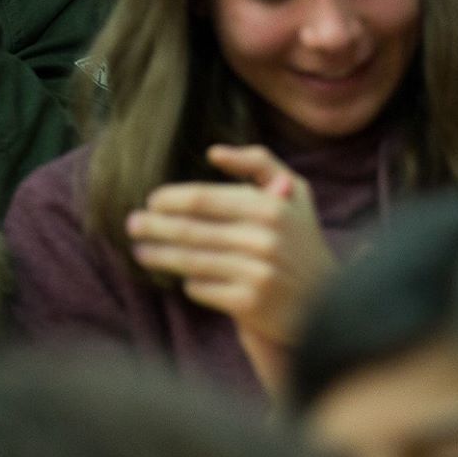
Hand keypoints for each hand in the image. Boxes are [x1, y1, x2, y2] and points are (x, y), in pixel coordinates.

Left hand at [128, 145, 336, 392]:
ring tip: (140, 251)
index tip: (151, 201)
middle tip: (132, 224)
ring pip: (191, 260)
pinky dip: (188, 282)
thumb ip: (259, 163)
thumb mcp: (295, 193)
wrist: (325, 302)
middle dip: (155, 226)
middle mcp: (265, 238)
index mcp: (272, 206)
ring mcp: (257, 272)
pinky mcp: (250, 304)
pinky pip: (202, 289)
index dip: (171, 199)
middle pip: (192, 229)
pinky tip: (180, 278)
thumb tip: (214, 152)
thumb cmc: (301, 241)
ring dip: (159, 255)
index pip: (205, 198)